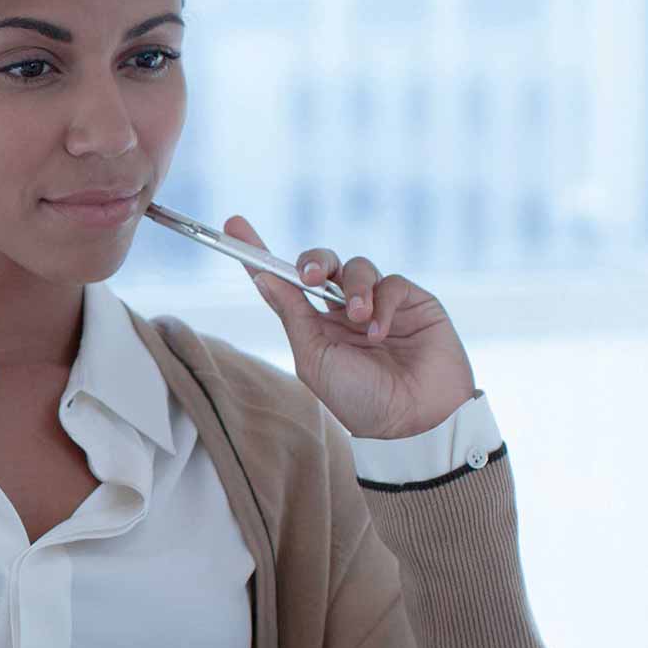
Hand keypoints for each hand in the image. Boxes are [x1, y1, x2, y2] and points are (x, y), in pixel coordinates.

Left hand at [221, 215, 475, 439]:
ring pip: (358, 268)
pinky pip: (392, 284)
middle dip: (315, 261)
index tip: (233, 226)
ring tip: (358, 319)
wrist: (412, 421)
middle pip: (323, 263)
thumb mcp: (314, 357)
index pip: (284, 282)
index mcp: (315, 324)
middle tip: (312, 276)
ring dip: (355, 289)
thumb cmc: (359, 399)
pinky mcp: (414, 303)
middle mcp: (344, 310)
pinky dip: (383, 304)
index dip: (259, 253)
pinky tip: (380, 332)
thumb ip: (293, 314)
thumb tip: (262, 277)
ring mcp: (379, 304)